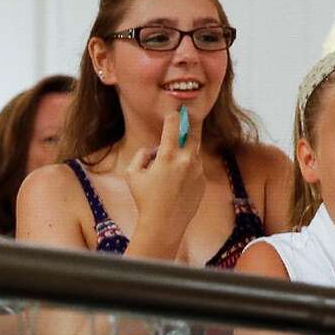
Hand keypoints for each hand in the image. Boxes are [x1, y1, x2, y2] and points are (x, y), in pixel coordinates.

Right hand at [124, 109, 205, 245]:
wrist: (163, 224)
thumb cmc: (144, 200)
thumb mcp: (132, 174)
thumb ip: (141, 155)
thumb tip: (153, 149)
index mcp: (168, 156)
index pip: (173, 125)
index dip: (173, 115)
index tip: (174, 110)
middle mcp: (186, 160)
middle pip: (194, 132)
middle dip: (191, 122)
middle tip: (190, 114)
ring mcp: (197, 171)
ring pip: (194, 152)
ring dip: (186, 151)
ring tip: (173, 162)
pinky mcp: (202, 181)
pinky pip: (195, 168)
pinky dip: (188, 168)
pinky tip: (176, 182)